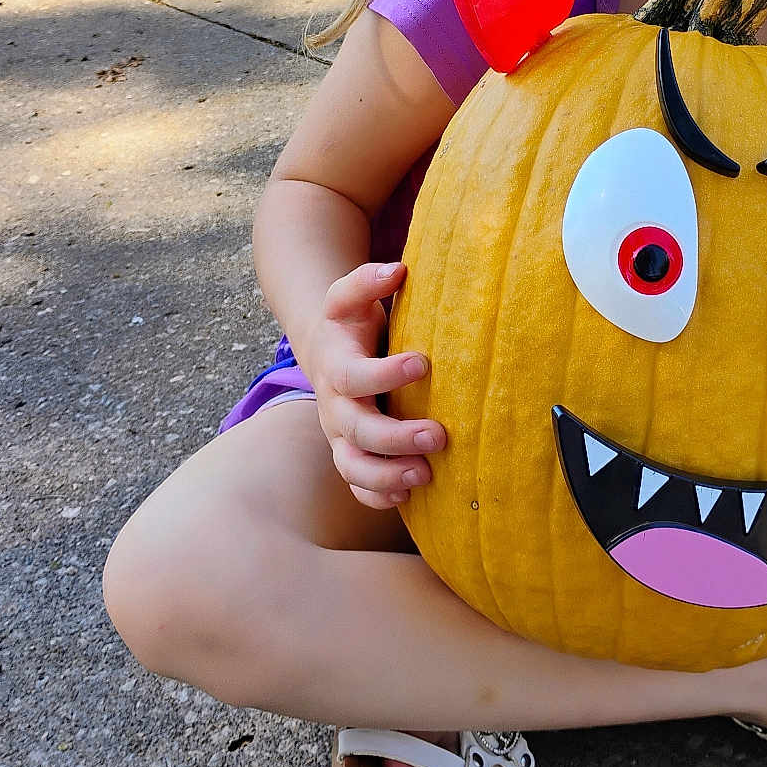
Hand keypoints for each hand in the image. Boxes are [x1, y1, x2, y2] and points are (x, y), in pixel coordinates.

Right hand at [308, 261, 443, 509]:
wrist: (327, 351)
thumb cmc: (350, 324)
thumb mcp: (350, 296)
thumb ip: (368, 281)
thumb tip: (397, 269)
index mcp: (336, 367)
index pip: (354, 377)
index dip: (385, 373)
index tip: (423, 362)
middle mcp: (335, 408)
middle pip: (356, 432)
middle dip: (396, 438)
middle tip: (439, 436)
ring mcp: (341, 436)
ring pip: (353, 467)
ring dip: (388, 476)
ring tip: (425, 474)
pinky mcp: (351, 456)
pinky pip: (357, 486)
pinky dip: (378, 497)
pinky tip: (409, 496)